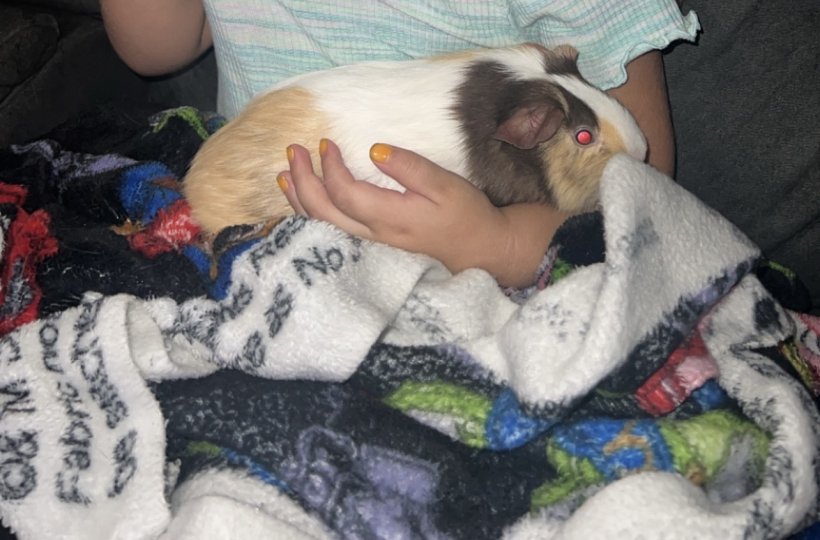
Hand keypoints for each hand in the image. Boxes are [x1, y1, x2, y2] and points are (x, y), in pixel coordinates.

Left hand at [277, 139, 567, 287]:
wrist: (480, 252)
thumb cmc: (465, 215)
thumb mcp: (445, 185)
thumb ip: (410, 167)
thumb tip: (374, 150)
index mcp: (389, 217)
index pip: (344, 191)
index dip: (328, 167)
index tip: (326, 142)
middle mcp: (372, 235)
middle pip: (322, 211)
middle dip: (302, 180)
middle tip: (293, 150)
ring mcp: (369, 245)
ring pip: (321, 226)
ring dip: (299, 199)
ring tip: (285, 173)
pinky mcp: (371, 248)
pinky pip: (330, 232)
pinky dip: (311, 215)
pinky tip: (304, 202)